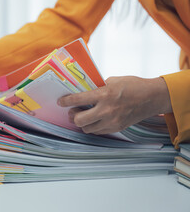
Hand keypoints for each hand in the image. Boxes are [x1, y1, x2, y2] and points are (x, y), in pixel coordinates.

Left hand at [57, 76, 171, 134]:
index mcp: (104, 94)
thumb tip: (83, 91)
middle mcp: (106, 110)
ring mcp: (112, 121)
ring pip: (87, 128)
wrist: (152, 98)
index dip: (66, 101)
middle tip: (73, 111)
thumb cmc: (133, 85)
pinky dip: (93, 126)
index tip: (61, 102)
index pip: (78, 99)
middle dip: (72, 116)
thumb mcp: (113, 80)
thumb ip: (97, 87)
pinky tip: (94, 120)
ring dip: (82, 123)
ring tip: (83, 116)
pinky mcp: (117, 128)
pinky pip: (98, 131)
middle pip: (79, 120)